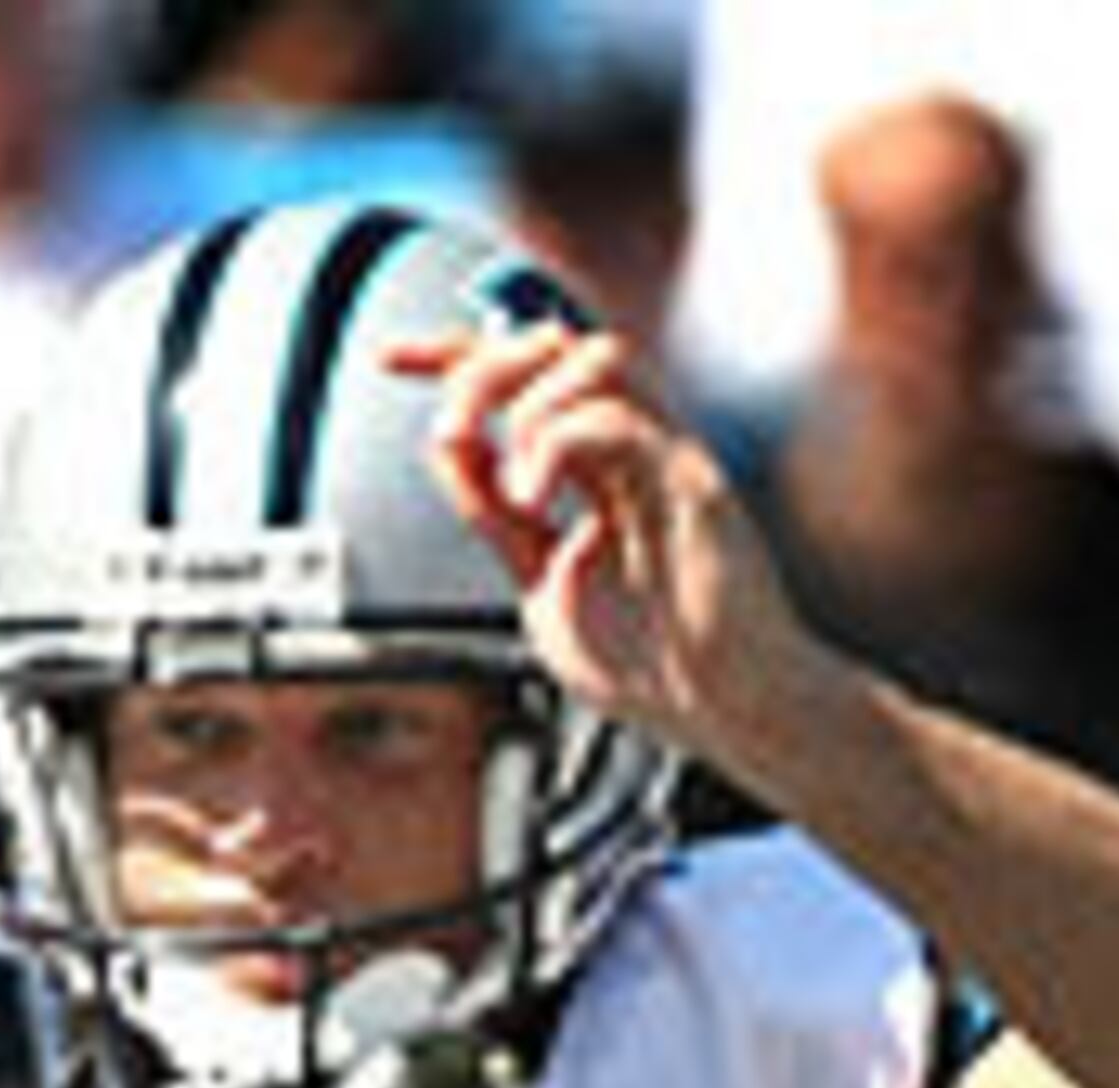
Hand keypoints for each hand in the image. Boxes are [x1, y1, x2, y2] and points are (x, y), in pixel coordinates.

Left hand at [396, 322, 804, 772]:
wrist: (729, 713)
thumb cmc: (656, 664)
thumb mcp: (541, 583)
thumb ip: (498, 520)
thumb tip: (450, 450)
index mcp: (599, 464)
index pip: (526, 376)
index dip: (455, 355)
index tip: (390, 361)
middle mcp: (636, 444)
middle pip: (556, 343)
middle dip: (483, 368)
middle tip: (451, 428)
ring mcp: (668, 454)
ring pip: (595, 355)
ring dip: (527, 401)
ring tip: (512, 485)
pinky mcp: (691, 479)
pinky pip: (616, 418)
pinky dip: (556, 444)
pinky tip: (534, 500)